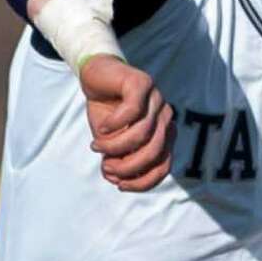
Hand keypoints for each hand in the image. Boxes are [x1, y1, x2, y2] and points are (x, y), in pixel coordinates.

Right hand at [81, 54, 175, 191]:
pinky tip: (102, 127)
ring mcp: (156, 98)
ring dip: (115, 146)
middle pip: (154, 152)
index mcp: (164, 134)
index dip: (142, 181)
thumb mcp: (110, 142)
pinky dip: (114, 124)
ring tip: (96, 146)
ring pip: (142, 133)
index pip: (163, 166)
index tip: (120, 185)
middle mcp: (165, 117)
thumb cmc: (106, 112)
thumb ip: (116, 160)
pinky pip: (132, 111)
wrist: (95, 75)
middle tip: (106, 166)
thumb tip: (116, 179)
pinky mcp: (141, 83)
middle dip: (128, 166)